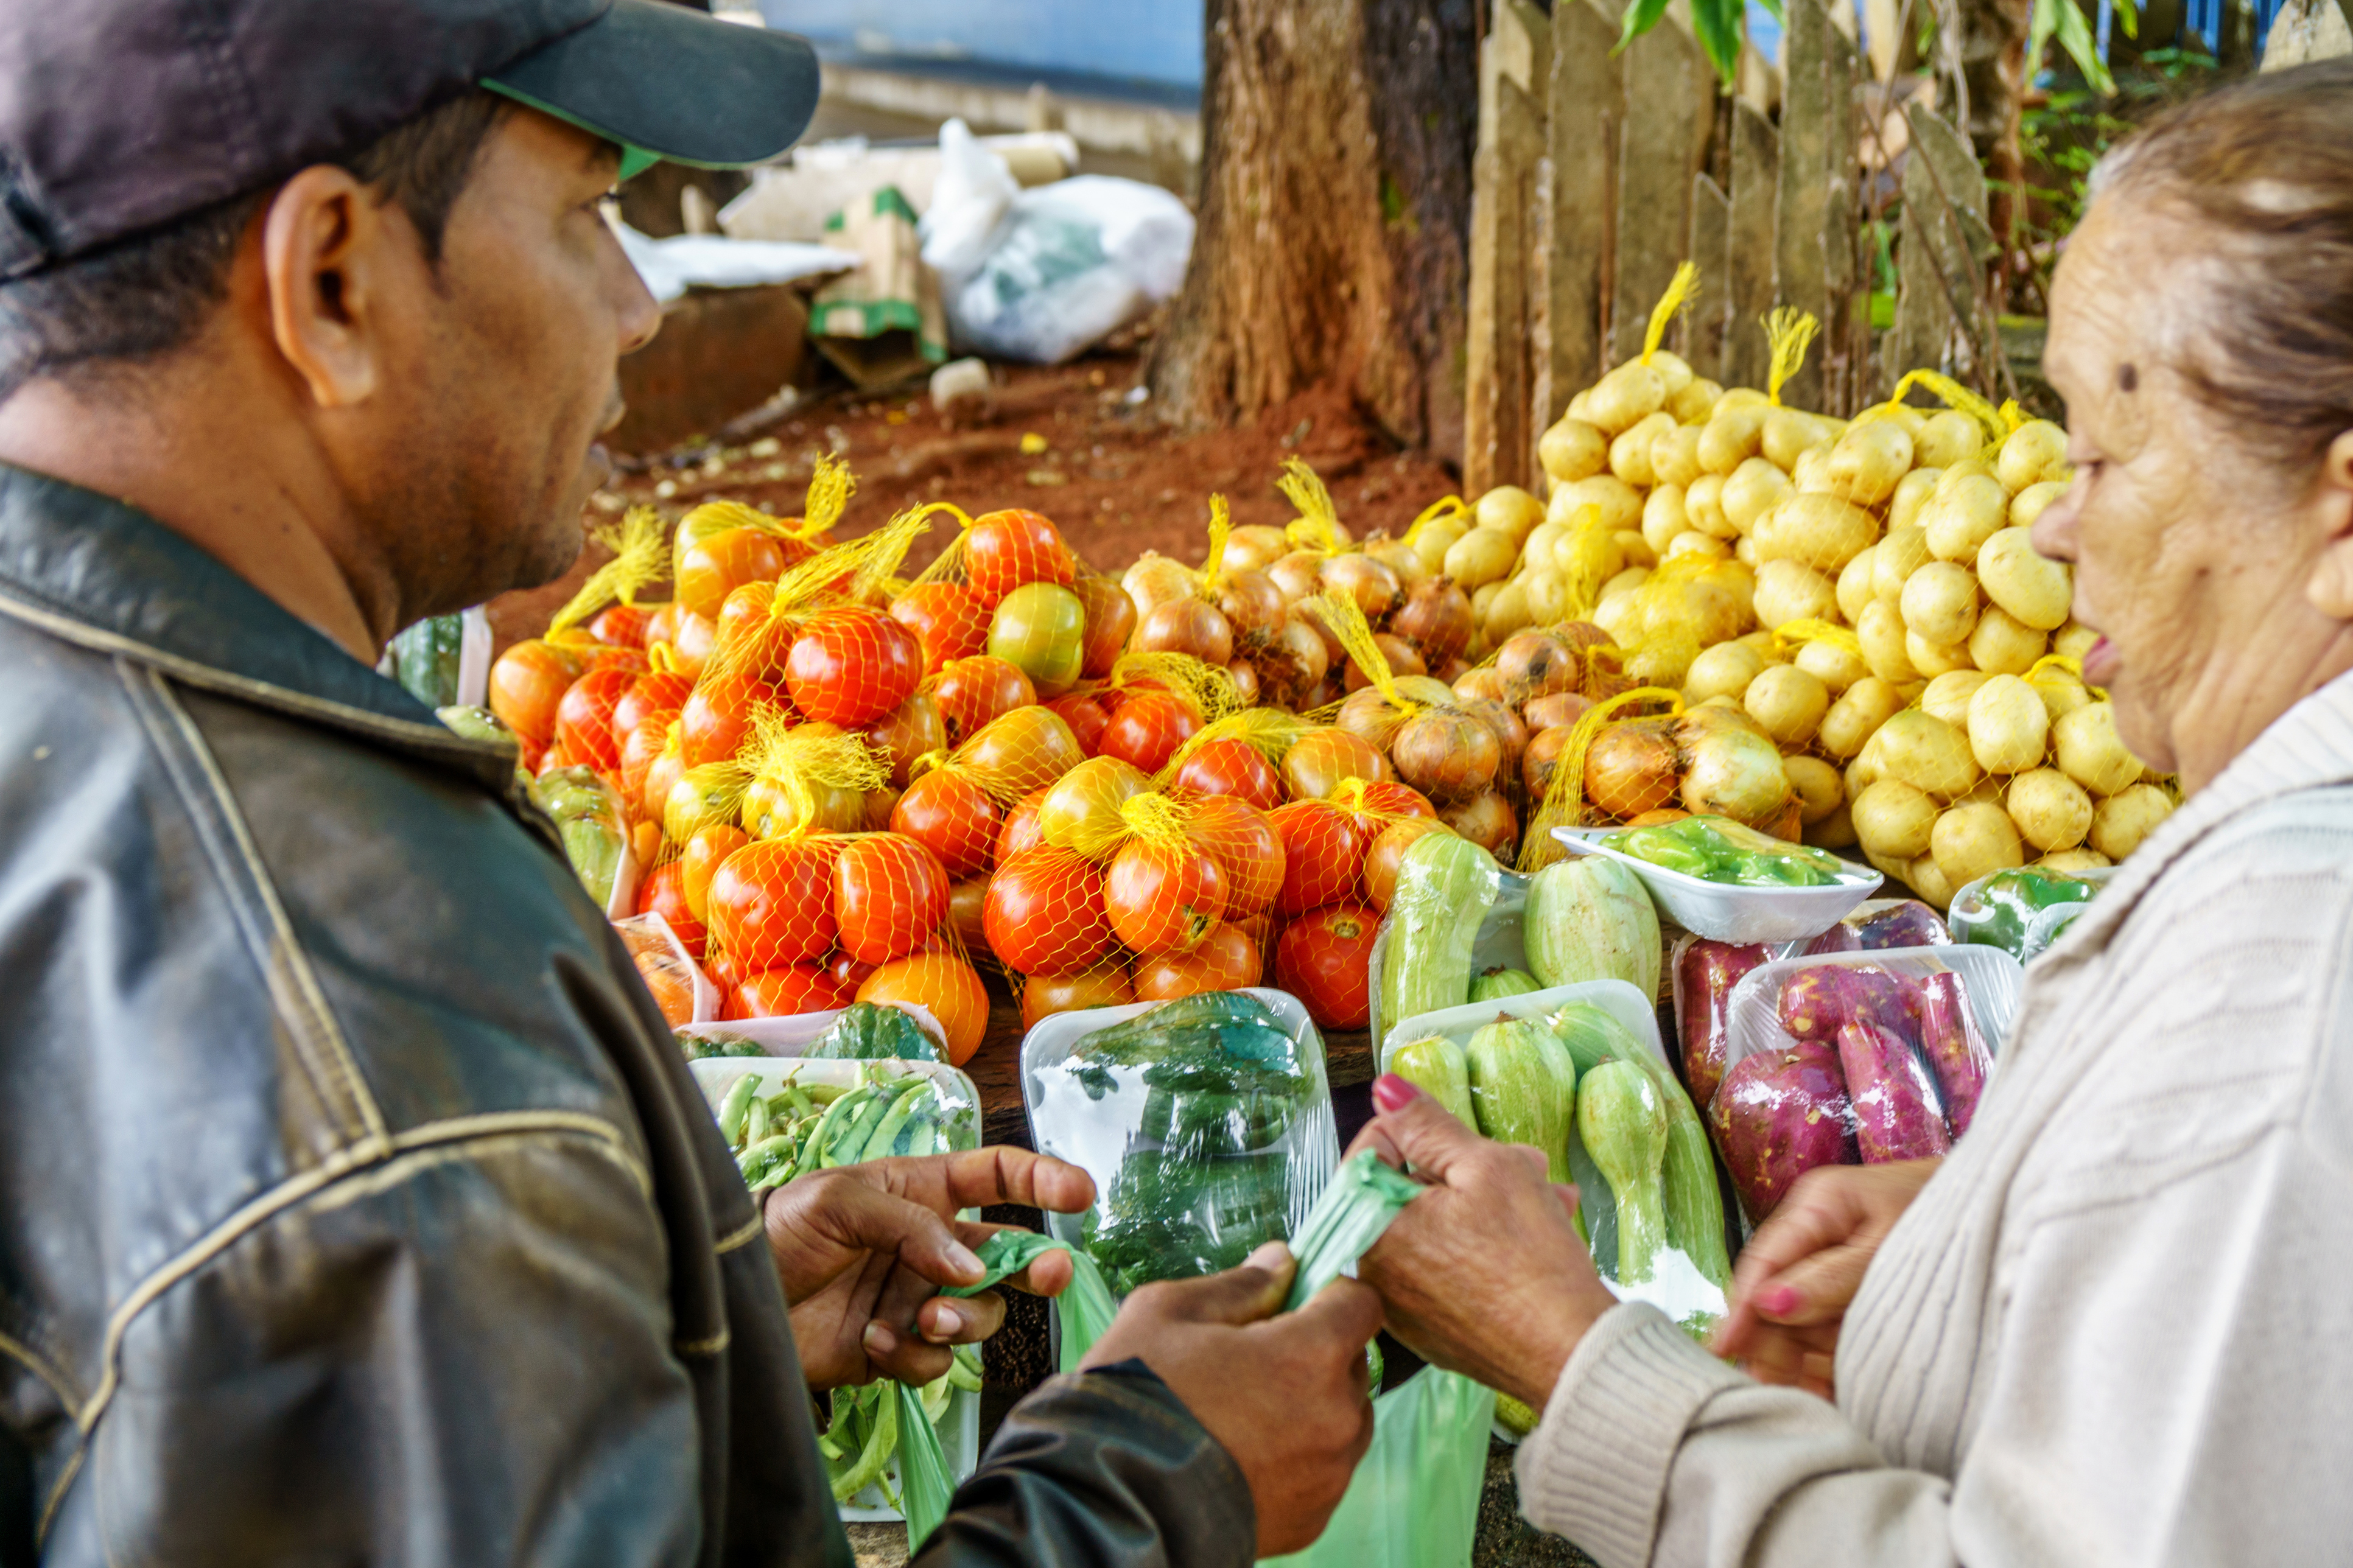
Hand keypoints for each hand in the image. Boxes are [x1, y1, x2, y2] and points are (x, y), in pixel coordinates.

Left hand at [765, 1147, 1094, 1391]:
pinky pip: (936, 1360)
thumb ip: (911, 1227)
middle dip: (1038, 1267)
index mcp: (922, 1192)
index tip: (1079, 1192)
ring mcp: (917, 1300)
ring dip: (964, 1319)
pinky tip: (873, 1343)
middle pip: (1008, 1257)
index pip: (995, 1176)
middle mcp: (931, 1246)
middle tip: (1052, 1275)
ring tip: (924, 1319)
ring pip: (979, 1315)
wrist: (733, 1297)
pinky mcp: (898, 1350)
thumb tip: (970, 1267)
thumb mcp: (838, 1201)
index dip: (1042, 1179)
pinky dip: (914, 1356)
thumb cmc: (780, 1229)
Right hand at [1082, 1243, 1381, 1557]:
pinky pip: (1323, 1471)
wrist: (1109, 1504)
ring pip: (1343, 1421)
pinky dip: (1297, 1457)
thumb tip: (1281, 1263)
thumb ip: (1240, 1284)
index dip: (1329, 1292)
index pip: (1361, 1304)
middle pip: (1353, 1363)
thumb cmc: (1135, 1396)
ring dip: (1312, 1405)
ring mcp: (1327, 1478)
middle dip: (1315, 1350)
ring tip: (1245, 1412)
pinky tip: (1243, 1454)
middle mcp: (1335, 1420)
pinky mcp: (1311, 1521)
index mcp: (1309, 1357)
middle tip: (1252, 1358)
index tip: (1294, 1299)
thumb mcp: (1169, 1312)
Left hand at [1352, 1076, 1615, 1410]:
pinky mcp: (1432, 1331)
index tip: (1468, 1139)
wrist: (1571, 1354)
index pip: (1371, 1149)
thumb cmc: (1530, 1259)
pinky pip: (1445, 1269)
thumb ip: (1427, 1123)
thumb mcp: (1484, 1167)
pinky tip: (1535, 1237)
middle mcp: (1372, 1272)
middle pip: (1408, 1190)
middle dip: (1468, 1168)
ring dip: (1487, 1203)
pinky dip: (1481, 1247)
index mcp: (1369, 1226)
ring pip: (1434, 1227)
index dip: (1424, 1131)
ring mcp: (1401, 1308)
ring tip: (1549, 1197)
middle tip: (1526, 1164)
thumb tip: (1385, 1088)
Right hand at [1711, 1158, 1939, 1395]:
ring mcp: (1830, 1265)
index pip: (1764, 1262)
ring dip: (1807, 1356)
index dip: (1742, 1309)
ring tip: (1823, 1387)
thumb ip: (1833, 1277)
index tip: (1724, 1351)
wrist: (1996, 1203)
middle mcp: (1814, 1235)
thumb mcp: (1890, 1243)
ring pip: (1800, 1322)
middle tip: (1783, 1386)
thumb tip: (1768, 1305)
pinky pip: (1826, 1331)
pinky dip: (1828, 1360)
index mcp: (1817, 1206)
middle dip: (1779, 1343)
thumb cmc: (1947, 1212)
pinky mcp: (1849, 1293)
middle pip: (1775, 1298)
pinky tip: (1833, 1386)